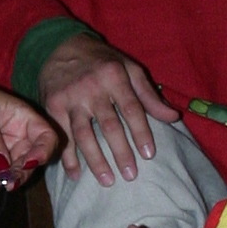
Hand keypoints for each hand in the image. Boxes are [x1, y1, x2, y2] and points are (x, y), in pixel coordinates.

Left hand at [0, 72, 57, 189]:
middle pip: (30, 159)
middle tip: (10, 180)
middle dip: (22, 172)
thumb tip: (4, 167)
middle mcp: (13, 135)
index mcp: (21, 117)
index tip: (32, 162)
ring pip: (10, 172)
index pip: (45, 136)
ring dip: (5, 180)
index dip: (44, 151)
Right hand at [36, 31, 180, 186]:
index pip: (132, 109)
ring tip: (107, 181)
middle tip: (131, 175)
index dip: (141, 133)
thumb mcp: (128, 69)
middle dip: (121, 153)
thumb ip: (149, 95)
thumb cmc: (101, 61)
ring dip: (96, 161)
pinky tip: (75, 175)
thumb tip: (174, 117)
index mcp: (115, 76)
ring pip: (84, 135)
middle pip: (109, 126)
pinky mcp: (52, 106)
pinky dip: (68, 157)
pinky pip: (62, 136)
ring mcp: (71, 98)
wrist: (60, 46)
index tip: (149, 155)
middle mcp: (92, 87)